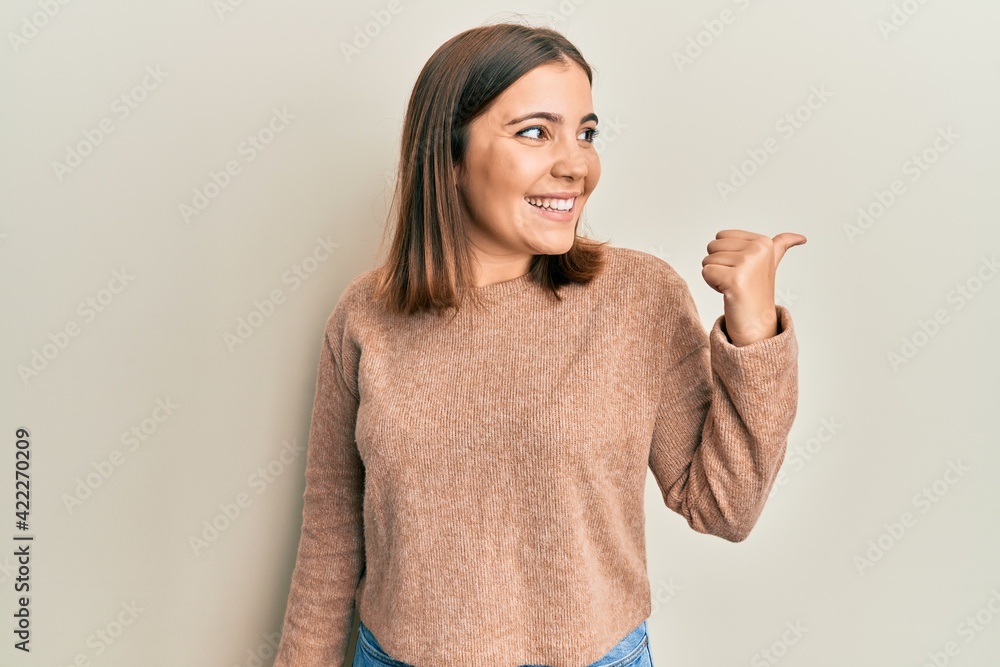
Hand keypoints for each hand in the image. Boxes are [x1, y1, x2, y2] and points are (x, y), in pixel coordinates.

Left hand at [701, 230, 806, 346]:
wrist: (757, 322)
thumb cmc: (757, 291)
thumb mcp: (771, 263)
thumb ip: (781, 246)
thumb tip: (801, 237)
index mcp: (763, 241)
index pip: (720, 236)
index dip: (725, 254)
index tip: (742, 269)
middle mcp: (758, 249)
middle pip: (712, 246)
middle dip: (718, 265)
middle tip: (736, 279)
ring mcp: (747, 264)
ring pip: (707, 260)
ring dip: (715, 276)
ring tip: (734, 286)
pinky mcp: (735, 279)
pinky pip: (705, 272)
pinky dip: (712, 284)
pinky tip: (729, 292)